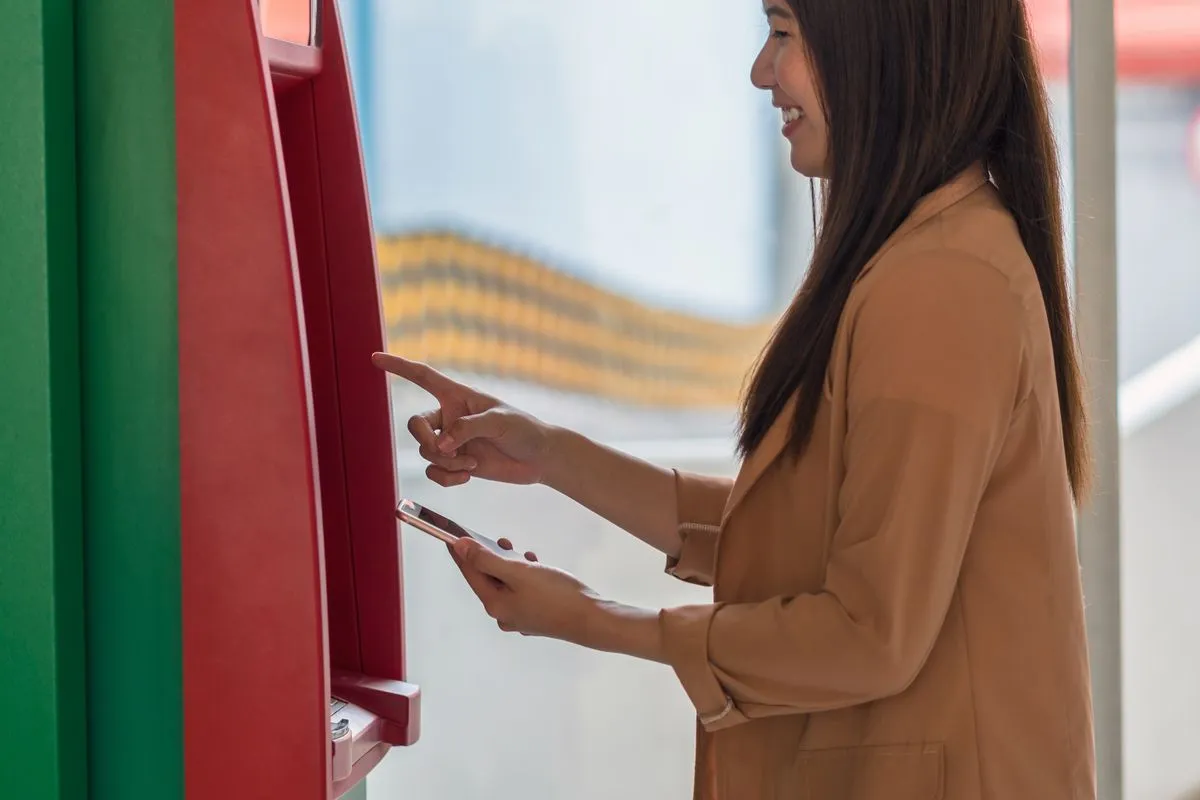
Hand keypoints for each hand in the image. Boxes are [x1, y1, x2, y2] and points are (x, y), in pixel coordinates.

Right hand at [371, 353, 554, 485]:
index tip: (376, 358)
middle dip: (424, 439)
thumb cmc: (524, 430)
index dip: (399, 367)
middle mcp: (450, 417)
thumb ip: (469, 427)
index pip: (423, 377)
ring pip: (426, 452)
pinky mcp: (457, 463)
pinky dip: (448, 477)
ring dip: (446, 461)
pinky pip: (435, 472)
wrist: (538, 459)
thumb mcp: (501, 421)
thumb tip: (444, 443)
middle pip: (415, 424)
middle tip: (446, 449)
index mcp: (459, 397)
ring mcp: (452, 442)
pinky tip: (468, 475)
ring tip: (471, 462)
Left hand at [448, 537, 600, 642]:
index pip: (470, 573)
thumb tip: (461, 548)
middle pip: (488, 579)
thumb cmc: (555, 595)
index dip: (460, 553)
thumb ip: (487, 559)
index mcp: (495, 604)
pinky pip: (522, 590)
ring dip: (511, 565)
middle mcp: (504, 614)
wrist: (591, 619)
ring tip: (522, 553)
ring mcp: (520, 617)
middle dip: (491, 557)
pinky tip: (536, 567)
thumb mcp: (518, 572)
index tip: (451, 536)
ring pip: (507, 584)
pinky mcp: (536, 615)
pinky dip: (525, 576)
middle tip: (499, 540)